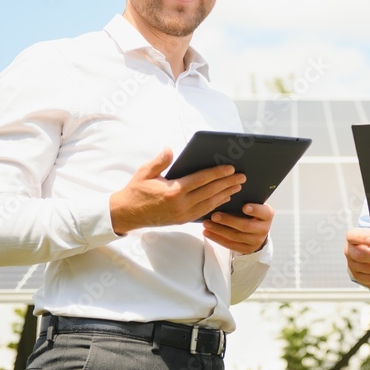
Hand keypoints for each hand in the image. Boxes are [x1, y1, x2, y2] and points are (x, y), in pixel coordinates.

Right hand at [109, 148, 245, 234]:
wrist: (127, 214)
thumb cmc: (136, 190)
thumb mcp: (145, 172)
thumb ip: (160, 161)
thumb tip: (170, 150)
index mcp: (173, 191)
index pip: (201, 180)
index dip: (217, 173)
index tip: (230, 168)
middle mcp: (181, 204)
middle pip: (210, 192)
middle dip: (227, 183)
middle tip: (242, 176)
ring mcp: (183, 214)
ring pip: (210, 204)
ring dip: (225, 194)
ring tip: (238, 187)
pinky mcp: (183, 220)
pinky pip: (204, 212)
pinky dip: (216, 205)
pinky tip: (224, 198)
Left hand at [203, 203, 272, 254]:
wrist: (258, 231)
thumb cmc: (252, 212)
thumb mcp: (254, 204)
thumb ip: (246, 200)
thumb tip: (227, 192)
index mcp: (267, 215)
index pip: (264, 212)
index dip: (255, 210)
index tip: (244, 207)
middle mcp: (263, 229)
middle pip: (246, 226)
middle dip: (228, 221)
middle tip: (214, 215)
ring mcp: (255, 241)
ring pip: (235, 237)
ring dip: (218, 230)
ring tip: (206, 224)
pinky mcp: (246, 249)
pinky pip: (230, 245)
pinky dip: (217, 238)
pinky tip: (207, 233)